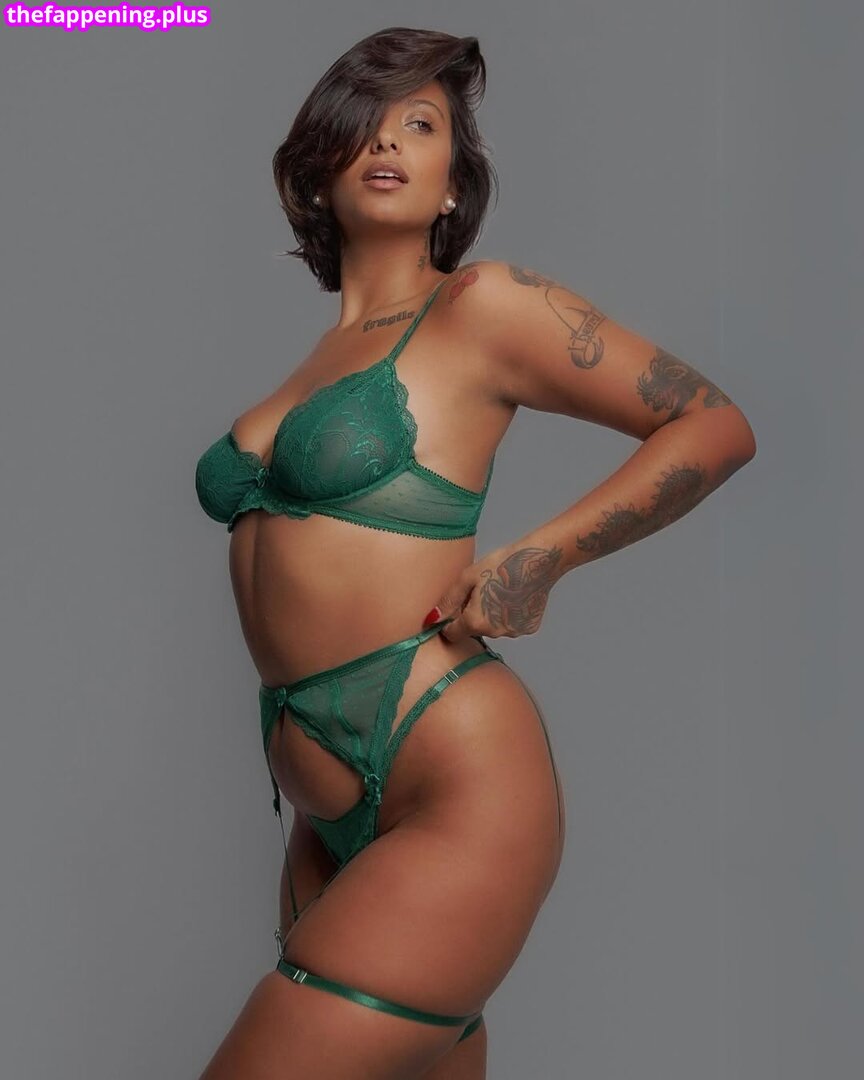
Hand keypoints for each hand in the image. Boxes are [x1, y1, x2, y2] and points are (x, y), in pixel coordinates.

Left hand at [425, 539, 564, 643]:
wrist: (538, 561)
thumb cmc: (501, 565)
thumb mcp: (467, 577)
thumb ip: (448, 601)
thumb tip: (432, 619)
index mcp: (475, 622)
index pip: (453, 634)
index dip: (450, 622)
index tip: (456, 607)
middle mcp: (495, 633)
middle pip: (474, 629)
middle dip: (473, 614)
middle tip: (481, 591)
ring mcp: (514, 632)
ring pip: (494, 627)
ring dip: (492, 615)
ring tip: (501, 591)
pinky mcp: (529, 627)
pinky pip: (512, 624)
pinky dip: (510, 614)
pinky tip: (515, 595)